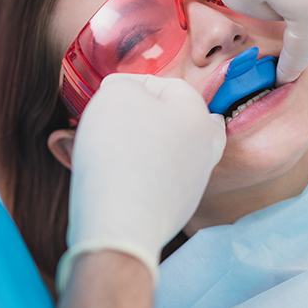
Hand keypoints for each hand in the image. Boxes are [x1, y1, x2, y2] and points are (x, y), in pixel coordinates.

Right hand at [57, 74, 225, 291]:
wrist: (121, 223)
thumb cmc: (120, 150)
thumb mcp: (116, 94)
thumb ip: (123, 84)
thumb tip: (124, 93)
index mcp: (197, 114)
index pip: (165, 85)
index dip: (130, 85)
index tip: (105, 95)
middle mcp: (204, 147)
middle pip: (170, 119)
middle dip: (138, 116)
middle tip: (109, 121)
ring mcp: (193, 181)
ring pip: (163, 150)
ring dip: (136, 144)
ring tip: (102, 147)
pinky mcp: (176, 208)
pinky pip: (155, 179)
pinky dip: (136, 172)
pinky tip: (112, 175)